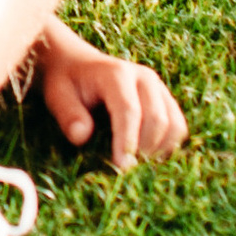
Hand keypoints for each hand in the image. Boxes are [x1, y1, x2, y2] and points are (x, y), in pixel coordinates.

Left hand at [32, 14, 186, 168]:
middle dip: (144, 150)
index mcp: (116, 74)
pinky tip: (147, 157)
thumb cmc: (67, 83)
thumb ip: (68, 114)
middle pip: (157, 119)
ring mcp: (159, 88)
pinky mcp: (166, 100)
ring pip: (174, 125)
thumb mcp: (57, 95)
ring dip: (159, 150)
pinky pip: (178, 127)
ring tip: (136, 164)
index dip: (127, 141)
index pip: (129, 110)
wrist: (79, 65)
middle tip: (125, 170)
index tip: (121, 167)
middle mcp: (144, 77)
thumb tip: (82, 136)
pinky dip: (168, 147)